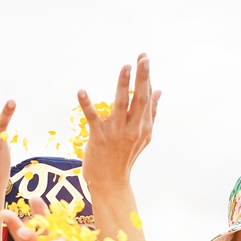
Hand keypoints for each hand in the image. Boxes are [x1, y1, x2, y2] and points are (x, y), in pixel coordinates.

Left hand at [80, 53, 159, 187]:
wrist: (111, 182)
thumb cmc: (125, 157)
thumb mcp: (143, 136)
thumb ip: (151, 113)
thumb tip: (159, 91)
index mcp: (143, 126)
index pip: (146, 98)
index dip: (146, 77)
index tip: (145, 58)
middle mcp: (132, 128)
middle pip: (139, 99)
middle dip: (142, 78)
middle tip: (143, 57)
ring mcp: (116, 133)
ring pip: (121, 105)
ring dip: (123, 85)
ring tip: (125, 67)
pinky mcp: (99, 137)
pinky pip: (93, 117)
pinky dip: (86, 104)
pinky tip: (81, 91)